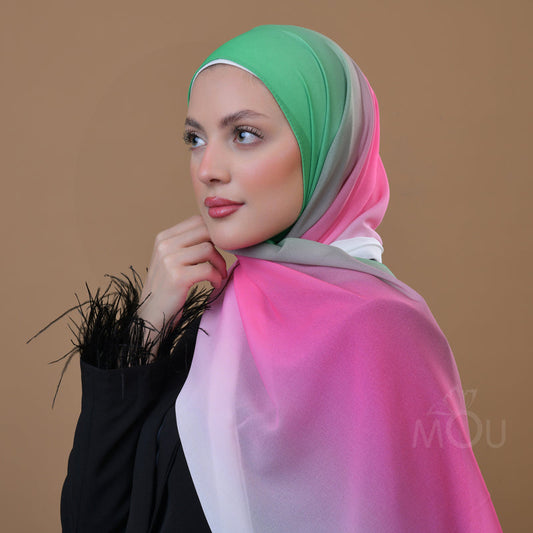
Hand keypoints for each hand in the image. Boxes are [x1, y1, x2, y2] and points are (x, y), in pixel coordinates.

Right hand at [138, 215, 226, 333]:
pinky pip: (208, 269)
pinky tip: (214, 285)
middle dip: (220, 246)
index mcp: (163, 237)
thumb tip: (216, 232)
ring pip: (208, 249)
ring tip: (218, 276)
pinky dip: (217, 277)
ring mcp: (169, 260)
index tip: (220, 249)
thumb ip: (187, 244)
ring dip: (220, 264)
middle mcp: (164, 245)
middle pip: (205, 230)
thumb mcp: (171, 261)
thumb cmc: (167, 290)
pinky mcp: (177, 277)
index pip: (197, 220)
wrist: (150, 317)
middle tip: (221, 262)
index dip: (215, 233)